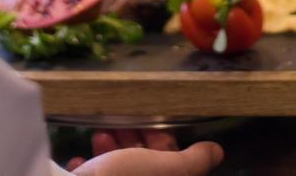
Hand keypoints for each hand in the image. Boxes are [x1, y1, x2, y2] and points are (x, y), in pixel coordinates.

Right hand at [67, 130, 222, 174]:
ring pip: (113, 171)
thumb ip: (193, 161)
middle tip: (118, 125)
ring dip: (108, 151)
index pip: (167, 164)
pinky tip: (79, 161)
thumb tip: (217, 152)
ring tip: (98, 136)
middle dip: (131, 142)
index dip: (160, 142)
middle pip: (139, 166)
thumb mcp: (167, 167)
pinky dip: (84, 170)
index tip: (146, 123)